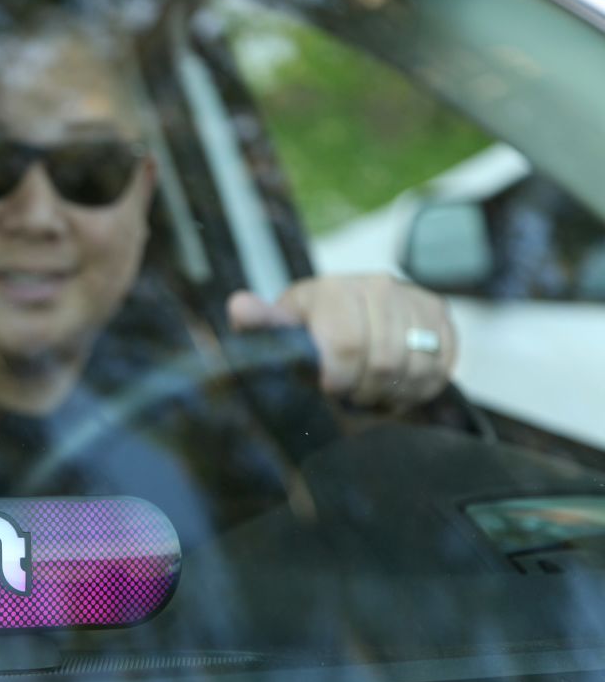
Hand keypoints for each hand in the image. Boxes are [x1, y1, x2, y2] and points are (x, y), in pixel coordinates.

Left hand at [227, 274, 457, 409]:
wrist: (345, 311)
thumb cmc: (307, 328)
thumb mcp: (281, 327)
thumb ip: (262, 323)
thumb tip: (239, 306)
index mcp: (333, 289)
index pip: (346, 344)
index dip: (338, 379)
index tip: (329, 389)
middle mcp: (377, 285)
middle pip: (383, 361)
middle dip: (364, 390)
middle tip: (350, 395)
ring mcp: (412, 297)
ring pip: (415, 366)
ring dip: (392, 391)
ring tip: (370, 391)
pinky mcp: (439, 314)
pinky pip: (441, 365)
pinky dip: (419, 386)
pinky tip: (396, 384)